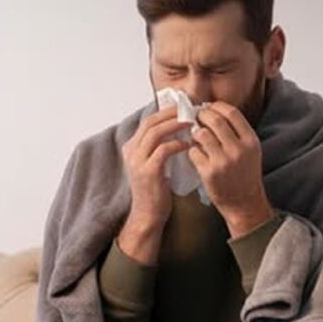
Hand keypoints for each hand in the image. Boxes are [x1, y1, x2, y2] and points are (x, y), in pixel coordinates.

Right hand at [121, 105, 191, 230]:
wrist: (148, 215)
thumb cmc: (155, 189)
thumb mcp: (153, 163)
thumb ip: (159, 147)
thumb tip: (177, 127)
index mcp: (131, 147)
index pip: (148, 121)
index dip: (165, 111)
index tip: (183, 107)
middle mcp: (131, 151)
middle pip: (150, 122)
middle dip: (171, 113)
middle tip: (190, 109)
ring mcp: (137, 161)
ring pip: (155, 133)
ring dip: (175, 125)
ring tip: (191, 123)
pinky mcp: (147, 172)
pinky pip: (164, 150)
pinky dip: (177, 144)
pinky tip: (189, 144)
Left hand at [188, 101, 273, 237]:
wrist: (244, 203)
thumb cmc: (244, 174)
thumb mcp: (249, 150)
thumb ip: (236, 132)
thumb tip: (212, 110)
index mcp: (250, 141)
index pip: (231, 113)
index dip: (216, 107)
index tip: (208, 108)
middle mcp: (238, 149)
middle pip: (214, 120)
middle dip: (201, 115)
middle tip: (195, 118)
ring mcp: (223, 161)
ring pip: (201, 134)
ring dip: (195, 132)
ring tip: (195, 136)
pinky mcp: (209, 172)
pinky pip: (193, 151)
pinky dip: (192, 150)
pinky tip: (196, 154)